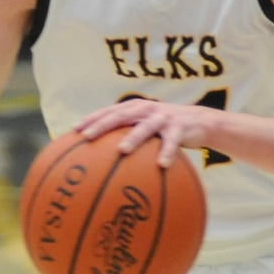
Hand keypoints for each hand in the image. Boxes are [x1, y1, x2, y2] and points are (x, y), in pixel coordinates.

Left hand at [76, 98, 209, 166]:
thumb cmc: (163, 128)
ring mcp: (163, 118)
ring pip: (145, 127)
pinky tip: (162, 165)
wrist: (200, 121)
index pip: (108, 111)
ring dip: (133, 138)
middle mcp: (146, 109)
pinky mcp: (180, 127)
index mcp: (134, 108)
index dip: (91, 119)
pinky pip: (172, 142)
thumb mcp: (144, 126)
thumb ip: (125, 134)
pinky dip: (167, 152)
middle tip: (87, 136)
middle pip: (120, 116)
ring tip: (122, 150)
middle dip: (102, 125)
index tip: (74, 130)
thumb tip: (99, 157)